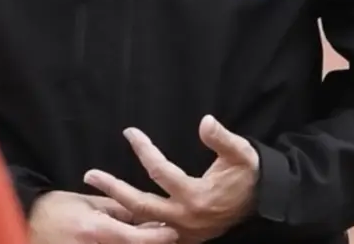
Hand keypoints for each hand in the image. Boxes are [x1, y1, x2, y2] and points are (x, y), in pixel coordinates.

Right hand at [28, 190, 177, 243]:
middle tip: (168, 235)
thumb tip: (143, 213)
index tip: (174, 231)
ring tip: (151, 237)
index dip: (156, 237)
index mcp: (95, 230)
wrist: (26, 223)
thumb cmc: (56, 209)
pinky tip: (125, 241)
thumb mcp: (86, 203)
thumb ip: (115, 209)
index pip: (134, 238)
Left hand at [83, 116, 258, 242]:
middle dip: (114, 189)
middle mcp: (185, 218)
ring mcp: (184, 232)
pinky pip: (152, 235)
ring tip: (95, 195)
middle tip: (90, 174)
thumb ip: (222, 139)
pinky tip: (117, 215)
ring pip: (142, 223)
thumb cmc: (249, 174)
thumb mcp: (241, 153)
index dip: (143, 149)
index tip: (129, 132)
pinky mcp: (185, 238)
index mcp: (196, 196)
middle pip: (140, 205)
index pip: (160, 171)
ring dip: (119, 208)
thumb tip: (205, 121)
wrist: (264, 202)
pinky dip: (134, 225)